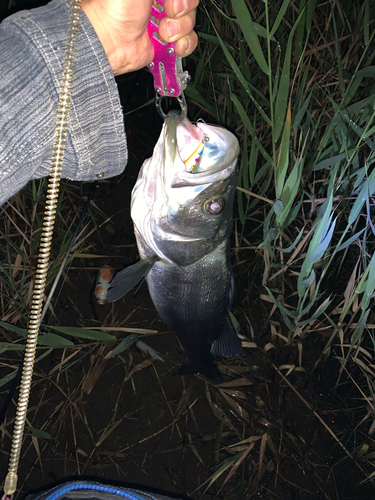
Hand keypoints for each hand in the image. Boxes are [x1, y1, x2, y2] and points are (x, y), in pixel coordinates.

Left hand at [81, 0, 198, 75]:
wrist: (111, 40)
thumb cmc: (117, 7)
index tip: (170, 0)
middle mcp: (162, 1)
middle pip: (190, 3)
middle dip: (183, 7)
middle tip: (168, 11)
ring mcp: (166, 21)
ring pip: (190, 21)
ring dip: (180, 28)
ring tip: (163, 32)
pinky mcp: (167, 43)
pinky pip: (188, 41)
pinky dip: (185, 44)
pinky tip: (173, 44)